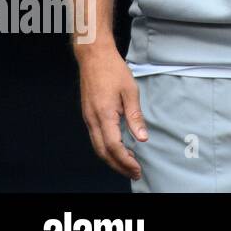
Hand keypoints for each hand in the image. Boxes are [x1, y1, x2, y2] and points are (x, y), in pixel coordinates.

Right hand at [77, 46, 146, 179]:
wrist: (94, 57)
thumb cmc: (113, 71)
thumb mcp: (130, 91)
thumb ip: (135, 117)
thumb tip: (142, 138)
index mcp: (104, 115)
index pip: (114, 147)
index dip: (125, 161)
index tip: (137, 169)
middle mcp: (92, 120)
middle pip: (103, 152)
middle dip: (118, 166)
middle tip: (134, 173)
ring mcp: (88, 118)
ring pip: (98, 147)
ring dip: (112, 159)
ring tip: (128, 165)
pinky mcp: (88, 115)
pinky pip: (96, 138)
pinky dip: (106, 149)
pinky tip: (117, 149)